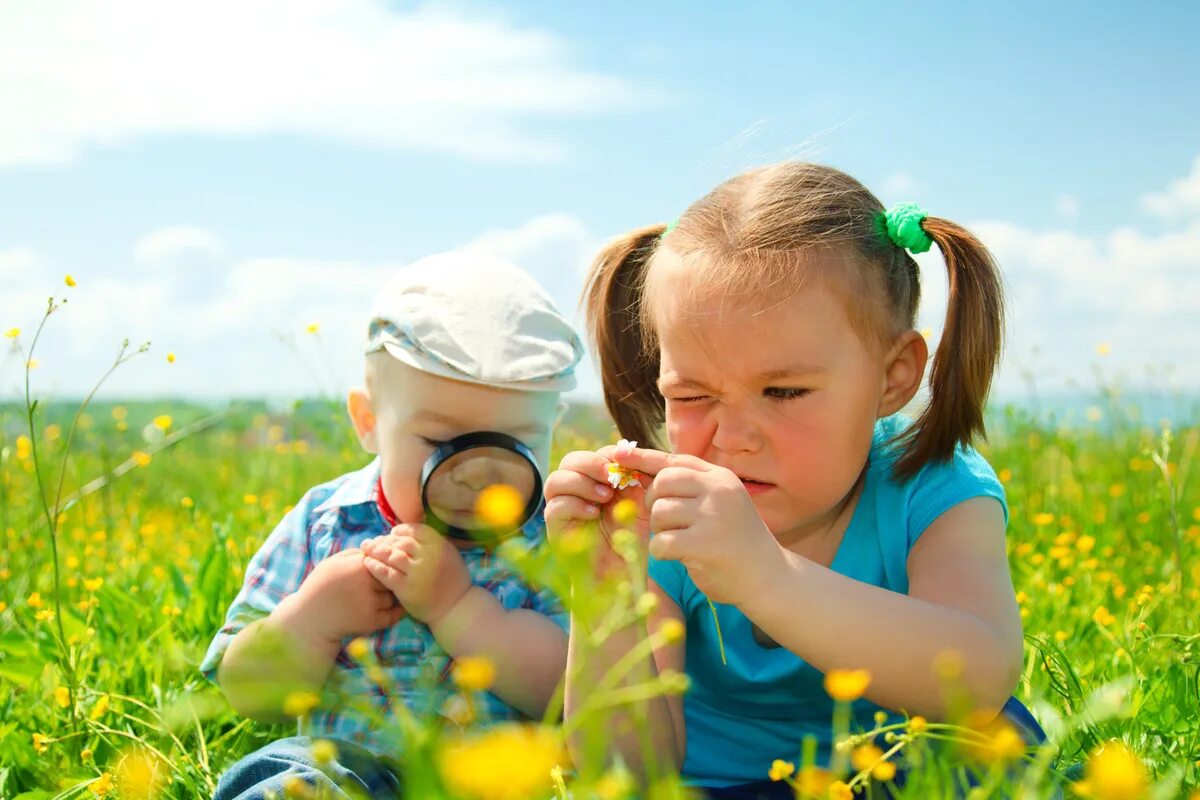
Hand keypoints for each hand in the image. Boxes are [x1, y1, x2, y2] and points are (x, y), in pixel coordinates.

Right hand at [275, 548, 405, 647]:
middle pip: (391, 577)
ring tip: (379, 598)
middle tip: (383, 585)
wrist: (309, 619)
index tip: (380, 570)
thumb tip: (374, 550)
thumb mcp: (332, 562)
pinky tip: (392, 609)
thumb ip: (354, 554)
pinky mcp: (371, 621)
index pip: (385, 559)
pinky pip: (393, 615)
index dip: (383, 565)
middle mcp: (366, 582)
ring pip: (392, 596)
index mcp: (358, 565)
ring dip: (389, 597)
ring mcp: (370, 602)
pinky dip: (395, 613)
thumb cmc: (319, 587)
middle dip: (388, 581)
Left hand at [361, 524, 471, 624]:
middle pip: (401, 542)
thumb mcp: (450, 555)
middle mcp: (429, 557)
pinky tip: (368, 563)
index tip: (392, 533)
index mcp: (440, 546)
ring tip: (367, 549)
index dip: (400, 530)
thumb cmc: (452, 581)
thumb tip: (407, 534)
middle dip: (385, 539)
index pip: (415, 531)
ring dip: (376, 550)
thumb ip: (433, 543)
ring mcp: (417, 572)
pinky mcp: (406, 588)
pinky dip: (375, 566)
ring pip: (392, 555)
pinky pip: (386, 574)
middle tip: (373, 541)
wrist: (456, 608)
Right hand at [543, 445, 651, 578]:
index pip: (595, 454)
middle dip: (592, 464)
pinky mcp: (555, 527)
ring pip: (556, 480)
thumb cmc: (630, 539)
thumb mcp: (639, 504)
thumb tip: (630, 453)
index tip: (629, 465)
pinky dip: (575, 505)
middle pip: (570, 460)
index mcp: (595, 481)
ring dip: (581, 483)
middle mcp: (575, 491)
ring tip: (605, 498)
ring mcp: (561, 508)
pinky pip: (555, 506)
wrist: (620, 574)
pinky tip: (594, 514)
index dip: (610, 455)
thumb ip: (636, 478)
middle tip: (612, 477)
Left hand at [612, 445, 783, 605]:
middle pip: (662, 484)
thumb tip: (642, 467)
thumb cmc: (736, 540)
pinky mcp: (704, 544)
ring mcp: (713, 516)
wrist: (768, 577)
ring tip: (680, 541)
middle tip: (666, 522)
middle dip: (654, 503)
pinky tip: (679, 557)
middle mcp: (718, 490)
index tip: (618, 453)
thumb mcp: (720, 503)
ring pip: (659, 513)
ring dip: (661, 531)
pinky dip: (663, 552)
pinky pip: (662, 542)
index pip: (674, 461)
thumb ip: (690, 485)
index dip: (643, 457)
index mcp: (720, 478)